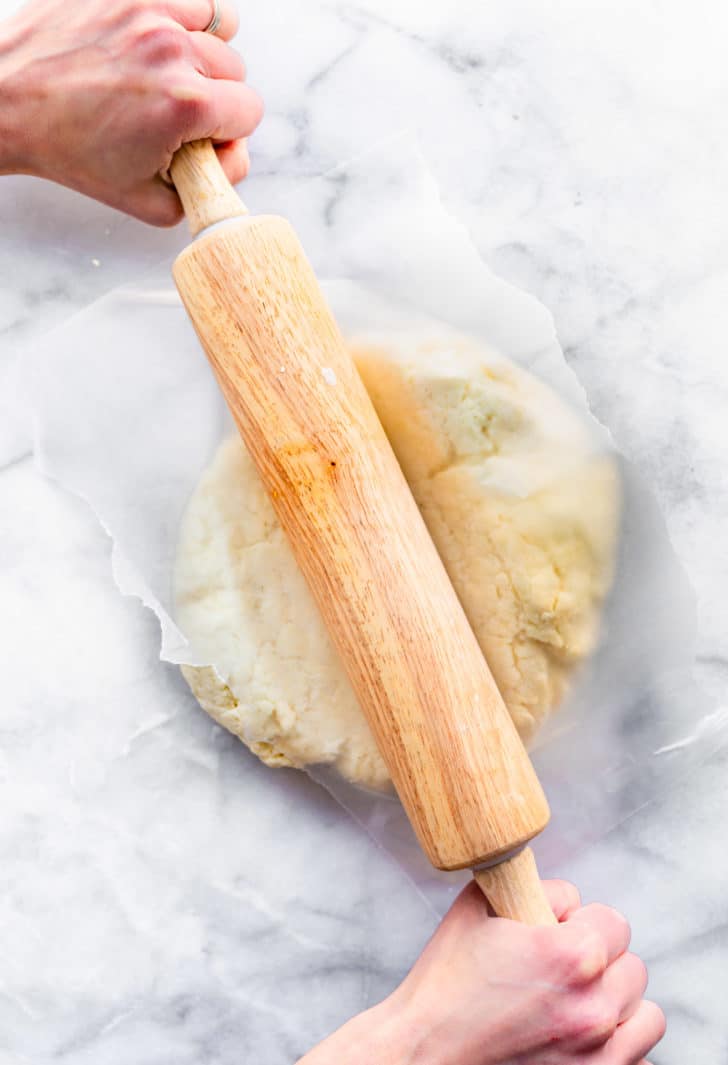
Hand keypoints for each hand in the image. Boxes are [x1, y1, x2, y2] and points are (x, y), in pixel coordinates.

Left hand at [0, 0, 262, 223]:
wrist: (7, 103)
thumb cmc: (68, 150)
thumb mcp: (146, 202)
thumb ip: (203, 191)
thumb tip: (229, 167)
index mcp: (184, 103)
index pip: (250, 111)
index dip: (230, 132)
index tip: (203, 139)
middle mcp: (172, 50)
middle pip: (236, 71)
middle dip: (215, 97)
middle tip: (177, 114)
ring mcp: (149, 12)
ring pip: (219, 28)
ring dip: (204, 55)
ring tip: (170, 75)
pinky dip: (186, 17)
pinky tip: (164, 40)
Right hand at [299, 880, 664, 1064]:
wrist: (426, 1051)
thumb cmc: (446, 984)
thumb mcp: (477, 908)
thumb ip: (530, 886)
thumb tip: (563, 895)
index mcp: (571, 954)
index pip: (614, 921)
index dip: (580, 922)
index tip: (556, 932)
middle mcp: (594, 1004)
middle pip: (631, 965)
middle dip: (599, 960)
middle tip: (559, 968)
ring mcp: (599, 1050)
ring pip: (642, 1009)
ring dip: (614, 1000)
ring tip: (576, 1000)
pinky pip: (639, 1051)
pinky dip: (619, 1039)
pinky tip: (584, 1031)